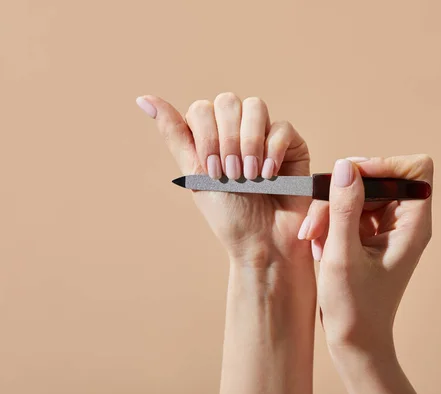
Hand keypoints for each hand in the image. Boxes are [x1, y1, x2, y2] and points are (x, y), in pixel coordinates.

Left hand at [137, 93, 311, 265]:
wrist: (264, 242)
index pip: (202, 109)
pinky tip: (269, 176)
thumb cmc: (229, 214)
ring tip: (251, 175)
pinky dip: (273, 150)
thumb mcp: (195, 175)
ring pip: (255, 107)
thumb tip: (143, 99)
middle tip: (232, 174)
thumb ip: (174, 135)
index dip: (206, 137)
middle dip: (227, 140)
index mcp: (212, 135)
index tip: (212, 173)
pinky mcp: (292, 144)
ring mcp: (266, 134)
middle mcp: (238, 130)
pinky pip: (282, 127)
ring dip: (249, 142)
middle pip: (228, 102)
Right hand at [299, 155, 432, 393]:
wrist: (355, 341)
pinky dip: (328, 221)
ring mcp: (385, 228)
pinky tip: (317, 245)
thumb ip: (344, 208)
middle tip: (317, 221)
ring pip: (356, 192)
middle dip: (342, 193)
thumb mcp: (343, 255)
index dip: (384, 165)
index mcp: (413, 225)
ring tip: (312, 237)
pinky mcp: (367, 234)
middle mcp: (404, 222)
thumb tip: (346, 166)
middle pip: (377, 178)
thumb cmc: (355, 308)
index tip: (352, 181)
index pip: (415, 169)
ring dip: (329, 210)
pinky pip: (347, 210)